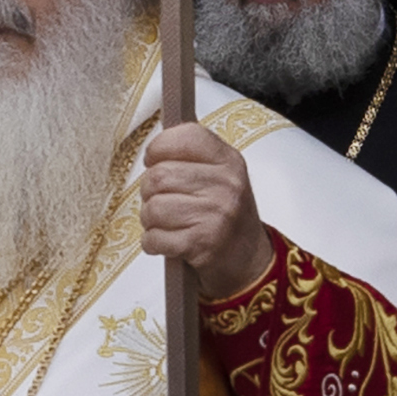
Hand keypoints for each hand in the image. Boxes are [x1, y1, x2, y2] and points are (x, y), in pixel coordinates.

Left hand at [139, 118, 273, 300]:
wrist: (246, 258)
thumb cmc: (225, 214)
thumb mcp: (222, 176)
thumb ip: (192, 156)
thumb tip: (153, 149)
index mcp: (229, 161)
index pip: (185, 136)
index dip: (159, 147)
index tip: (154, 160)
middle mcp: (226, 185)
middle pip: (159, 175)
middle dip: (149, 191)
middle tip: (161, 200)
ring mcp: (215, 215)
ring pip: (153, 208)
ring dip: (150, 219)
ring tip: (166, 223)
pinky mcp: (202, 244)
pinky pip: (154, 238)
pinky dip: (152, 242)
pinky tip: (167, 241)